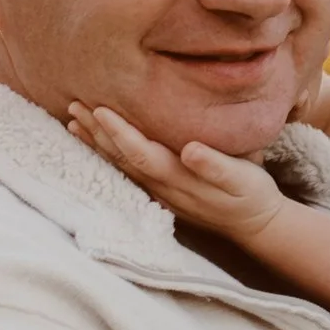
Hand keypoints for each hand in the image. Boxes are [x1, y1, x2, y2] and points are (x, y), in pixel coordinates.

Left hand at [70, 102, 288, 246]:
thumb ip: (216, 166)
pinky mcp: (162, 192)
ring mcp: (160, 192)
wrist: (256, 224)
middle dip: (97, 132)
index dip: (119, 132)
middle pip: (122, 158)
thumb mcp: (244, 179)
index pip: (141, 153)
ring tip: (74, 121)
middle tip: (74, 105)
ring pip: (121, 165)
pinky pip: (128, 170)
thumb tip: (189, 150)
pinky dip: (108, 155)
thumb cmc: (252, 195)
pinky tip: (98, 144)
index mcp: (181, 178)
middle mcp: (164, 187)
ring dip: (96, 144)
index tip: (100, 109)